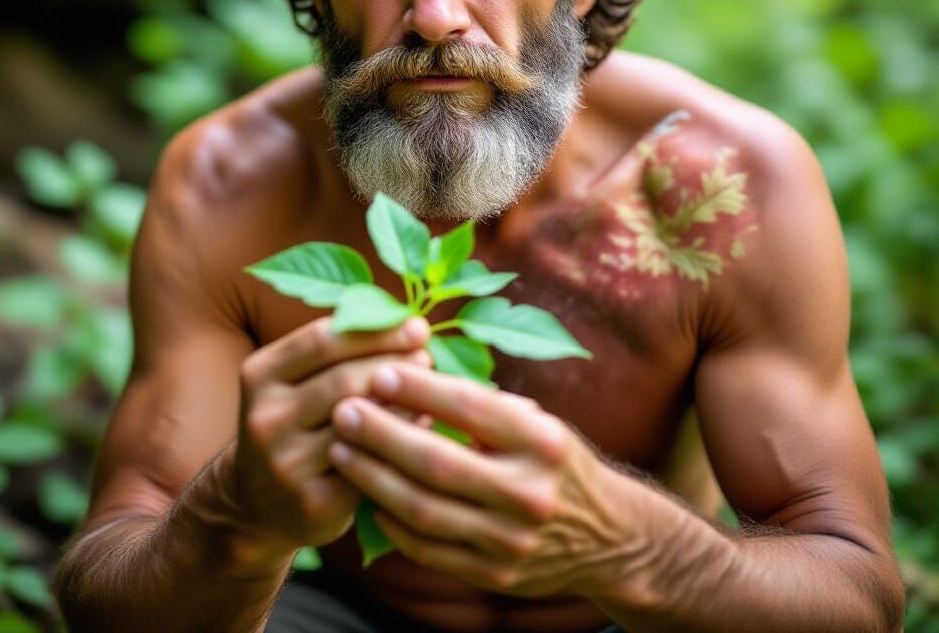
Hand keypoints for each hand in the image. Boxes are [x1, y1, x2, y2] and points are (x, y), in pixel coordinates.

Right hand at [226, 316, 434, 552]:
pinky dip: (401, 440)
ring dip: (403, 402)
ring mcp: (286, 463)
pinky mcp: (312, 502)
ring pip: (360, 423)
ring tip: (429, 388)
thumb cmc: (295, 423)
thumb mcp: (294, 380)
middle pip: (344, 379)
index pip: (324, 340)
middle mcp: (266, 417)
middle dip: (394, 364)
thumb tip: (407, 323)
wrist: (257, 504)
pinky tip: (421, 428)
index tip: (417, 326)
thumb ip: (337, 350)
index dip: (377, 330)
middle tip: (427, 358)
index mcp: (260, 374)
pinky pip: (369, 463)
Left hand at [327, 363, 639, 598]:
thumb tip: (411, 374)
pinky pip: (428, 550)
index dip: (419, 390)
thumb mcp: (536, 422)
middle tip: (342, 410)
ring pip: (424, 510)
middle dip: (382, 434)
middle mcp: (530, 492)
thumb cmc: (556, 461)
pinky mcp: (496, 576)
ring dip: (373, 478)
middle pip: (438, 462)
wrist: (608, 537)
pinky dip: (391, 522)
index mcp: (542, 441)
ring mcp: (512, 541)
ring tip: (340, 449)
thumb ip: (482, 406)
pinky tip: (368, 495)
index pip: (470, 408)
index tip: (377, 371)